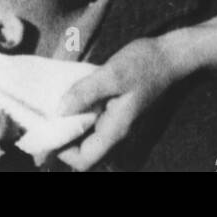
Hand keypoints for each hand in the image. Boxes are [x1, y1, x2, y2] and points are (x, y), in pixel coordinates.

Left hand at [56, 37, 180, 170]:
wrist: (171, 56)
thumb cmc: (144, 64)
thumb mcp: (112, 74)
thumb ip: (86, 92)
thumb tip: (59, 110)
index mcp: (116, 130)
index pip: (84, 160)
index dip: (63, 151)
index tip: (47, 130)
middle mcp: (116, 133)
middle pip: (84, 152)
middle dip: (63, 140)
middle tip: (45, 119)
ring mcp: (118, 123)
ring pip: (88, 138)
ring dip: (71, 128)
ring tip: (54, 108)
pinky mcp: (117, 112)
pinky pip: (94, 123)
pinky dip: (80, 116)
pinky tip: (71, 98)